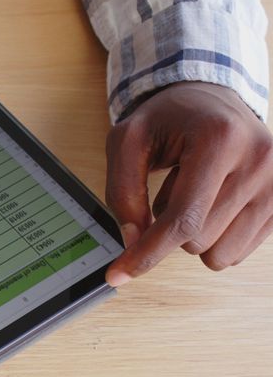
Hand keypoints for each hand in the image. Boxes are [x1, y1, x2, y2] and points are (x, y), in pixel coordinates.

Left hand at [104, 82, 272, 285]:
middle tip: (173, 187)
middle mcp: (259, 160)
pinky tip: (214, 202)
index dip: (147, 252)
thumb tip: (133, 241)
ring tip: (194, 193)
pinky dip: (216, 236)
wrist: (212, 101)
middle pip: (197, 240)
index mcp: (220, 139)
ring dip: (193, 234)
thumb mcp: (128, 142)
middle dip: (169, 227)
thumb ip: (122, 191)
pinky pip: (239, 252)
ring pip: (219, 254)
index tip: (118, 275)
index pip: (183, 219)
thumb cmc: (169, 119)